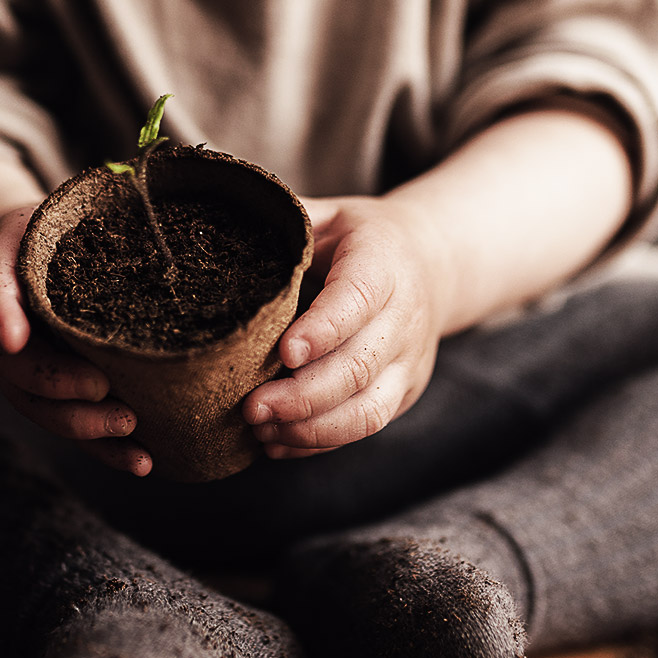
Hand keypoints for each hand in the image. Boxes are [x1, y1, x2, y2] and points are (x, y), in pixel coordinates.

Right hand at [0, 205, 153, 475]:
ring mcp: (29, 373)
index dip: (1, 318)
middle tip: (104, 393)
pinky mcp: (59, 396)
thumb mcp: (50, 211)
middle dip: (61, 391)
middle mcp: (5, 337)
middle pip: (21, 375)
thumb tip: (138, 175)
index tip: (14, 337)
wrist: (33, 260)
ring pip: (47, 412)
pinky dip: (107, 450)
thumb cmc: (51, 232)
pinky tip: (144, 462)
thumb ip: (73, 210)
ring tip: (132, 436)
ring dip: (88, 431)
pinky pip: (76, 427)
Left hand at [241, 197, 455, 457]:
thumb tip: (224, 221)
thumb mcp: (331, 215)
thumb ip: (288, 220)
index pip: (358, 300)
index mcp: (384, 264)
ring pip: (368, 409)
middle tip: (251, 407)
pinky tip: (277, 443)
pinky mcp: (403, 394)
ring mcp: (408, 363)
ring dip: (311, 428)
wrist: (433, 264)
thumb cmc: (362, 240)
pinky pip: (364, 428)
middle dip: (303, 395)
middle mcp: (404, 318)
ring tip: (260, 431)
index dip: (323, 330)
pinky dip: (320, 442)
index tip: (285, 351)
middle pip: (359, 366)